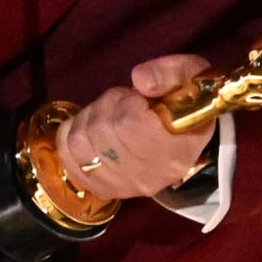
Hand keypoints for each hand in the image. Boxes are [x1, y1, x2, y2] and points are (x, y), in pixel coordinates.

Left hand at [53, 53, 211, 200]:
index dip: (126, 101)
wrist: (189, 137)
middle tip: (123, 104)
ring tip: (110, 116)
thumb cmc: (188, 103)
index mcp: (176, 150)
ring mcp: (127, 187)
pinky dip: (71, 140)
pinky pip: (71, 162)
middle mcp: (150, 176)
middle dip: (105, 106)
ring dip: (87, 120)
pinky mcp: (107, 189)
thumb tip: (139, 79)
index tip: (139, 98)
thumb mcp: (189, 75)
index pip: (130, 124)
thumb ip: (168, 73)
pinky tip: (90, 131)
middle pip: (101, 132)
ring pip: (80, 144)